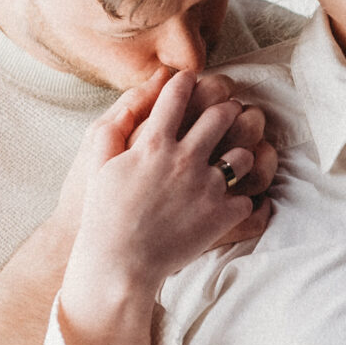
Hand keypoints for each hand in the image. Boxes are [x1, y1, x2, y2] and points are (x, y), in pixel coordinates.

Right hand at [60, 70, 269, 313]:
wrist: (118, 264)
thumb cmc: (102, 214)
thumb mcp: (97, 163)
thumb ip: (116, 124)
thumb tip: (139, 94)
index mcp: (154, 144)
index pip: (177, 96)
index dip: (185, 81)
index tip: (191, 80)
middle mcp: (185, 160)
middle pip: (221, 116)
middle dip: (226, 106)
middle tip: (226, 109)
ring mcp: (206, 188)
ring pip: (243, 155)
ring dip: (241, 151)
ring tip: (235, 155)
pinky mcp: (220, 217)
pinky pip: (248, 199)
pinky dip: (244, 199)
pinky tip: (238, 199)